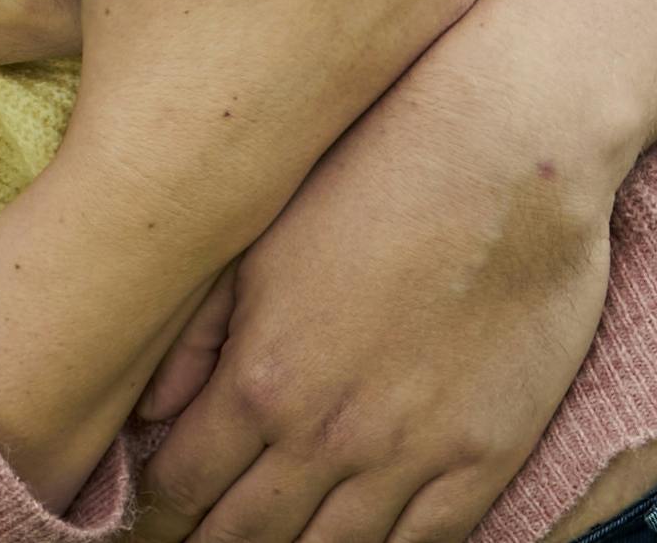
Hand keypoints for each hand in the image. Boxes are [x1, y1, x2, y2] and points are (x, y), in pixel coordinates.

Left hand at [137, 52, 628, 542]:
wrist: (508, 151)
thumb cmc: (371, 172)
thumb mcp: (256, 239)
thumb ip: (193, 334)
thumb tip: (148, 411)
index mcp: (260, 379)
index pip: (182, 484)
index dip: (158, 510)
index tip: (150, 517)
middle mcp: (328, 434)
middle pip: (248, 533)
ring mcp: (412, 454)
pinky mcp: (486, 456)